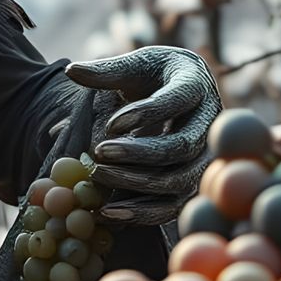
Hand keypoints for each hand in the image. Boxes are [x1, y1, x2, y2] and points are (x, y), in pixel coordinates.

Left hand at [66, 47, 219, 225]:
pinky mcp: (194, 182)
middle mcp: (210, 122)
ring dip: (138, 184)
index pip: (177, 100)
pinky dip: (143, 213)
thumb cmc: (152, 77)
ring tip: (98, 177)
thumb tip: (71, 70)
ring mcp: (206, 155)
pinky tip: (109, 213)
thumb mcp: (132, 66)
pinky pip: (174, 205)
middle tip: (99, 153)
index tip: (110, 124)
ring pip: (181, 180)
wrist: (175, 93)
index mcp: (195, 84)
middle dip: (140, 153)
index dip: (145, 114)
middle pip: (183, 146)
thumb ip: (106, 70)